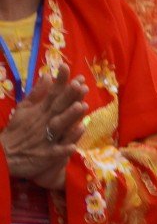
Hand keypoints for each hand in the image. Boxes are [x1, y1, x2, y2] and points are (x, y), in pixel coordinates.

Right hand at [3, 71, 85, 189]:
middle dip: (69, 96)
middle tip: (80, 85)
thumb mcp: (24, 109)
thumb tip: (47, 75)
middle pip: (58, 107)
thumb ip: (37, 93)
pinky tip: (73, 147)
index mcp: (40, 111)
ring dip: (69, 117)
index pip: (52, 94)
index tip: (67, 67)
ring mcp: (45, 138)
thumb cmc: (18, 131)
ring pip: (58, 126)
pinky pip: (55, 152)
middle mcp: (44, 122)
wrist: (5, 155)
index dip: (61, 82)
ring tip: (81, 107)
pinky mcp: (45, 155)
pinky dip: (63, 149)